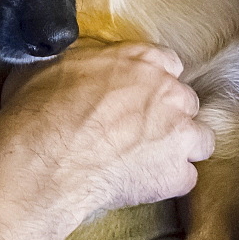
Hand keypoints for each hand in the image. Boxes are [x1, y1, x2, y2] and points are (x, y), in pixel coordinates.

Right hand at [0, 40, 213, 213]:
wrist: (43, 159)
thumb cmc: (40, 110)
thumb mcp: (54, 62)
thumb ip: (87, 57)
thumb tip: (86, 57)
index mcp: (142, 60)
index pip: (166, 62)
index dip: (149, 80)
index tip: (134, 93)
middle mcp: (169, 92)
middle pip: (185, 101)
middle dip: (165, 114)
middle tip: (133, 129)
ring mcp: (178, 134)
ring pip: (198, 138)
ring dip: (177, 147)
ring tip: (146, 158)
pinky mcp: (176, 174)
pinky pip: (185, 178)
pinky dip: (166, 181)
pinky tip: (139, 183)